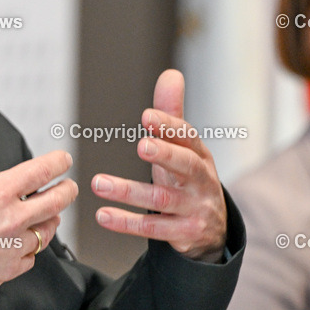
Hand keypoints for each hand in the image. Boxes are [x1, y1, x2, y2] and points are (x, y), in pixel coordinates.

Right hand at [0, 97, 78, 290]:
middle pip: (55, 203)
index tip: (63, 159)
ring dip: (52, 220)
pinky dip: (32, 249)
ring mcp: (12, 247)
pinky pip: (31, 259)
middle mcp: (12, 220)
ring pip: (47, 233)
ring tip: (51, 215)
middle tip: (70, 186)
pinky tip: (26, 245)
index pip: (41, 171)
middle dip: (67, 191)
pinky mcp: (6, 270)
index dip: (58, 162)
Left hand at [91, 69, 226, 261]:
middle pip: (186, 166)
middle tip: (142, 145)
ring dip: (129, 191)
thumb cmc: (188, 178)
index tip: (147, 116)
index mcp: (199, 155)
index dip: (169, 126)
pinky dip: (127, 223)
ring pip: (162, 199)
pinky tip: (103, 214)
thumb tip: (171, 74)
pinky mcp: (184, 234)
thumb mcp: (183, 148)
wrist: (211, 230)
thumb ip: (171, 114)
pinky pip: (154, 228)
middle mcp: (201, 181)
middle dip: (165, 155)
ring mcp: (194, 208)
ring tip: (98, 183)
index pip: (188, 137)